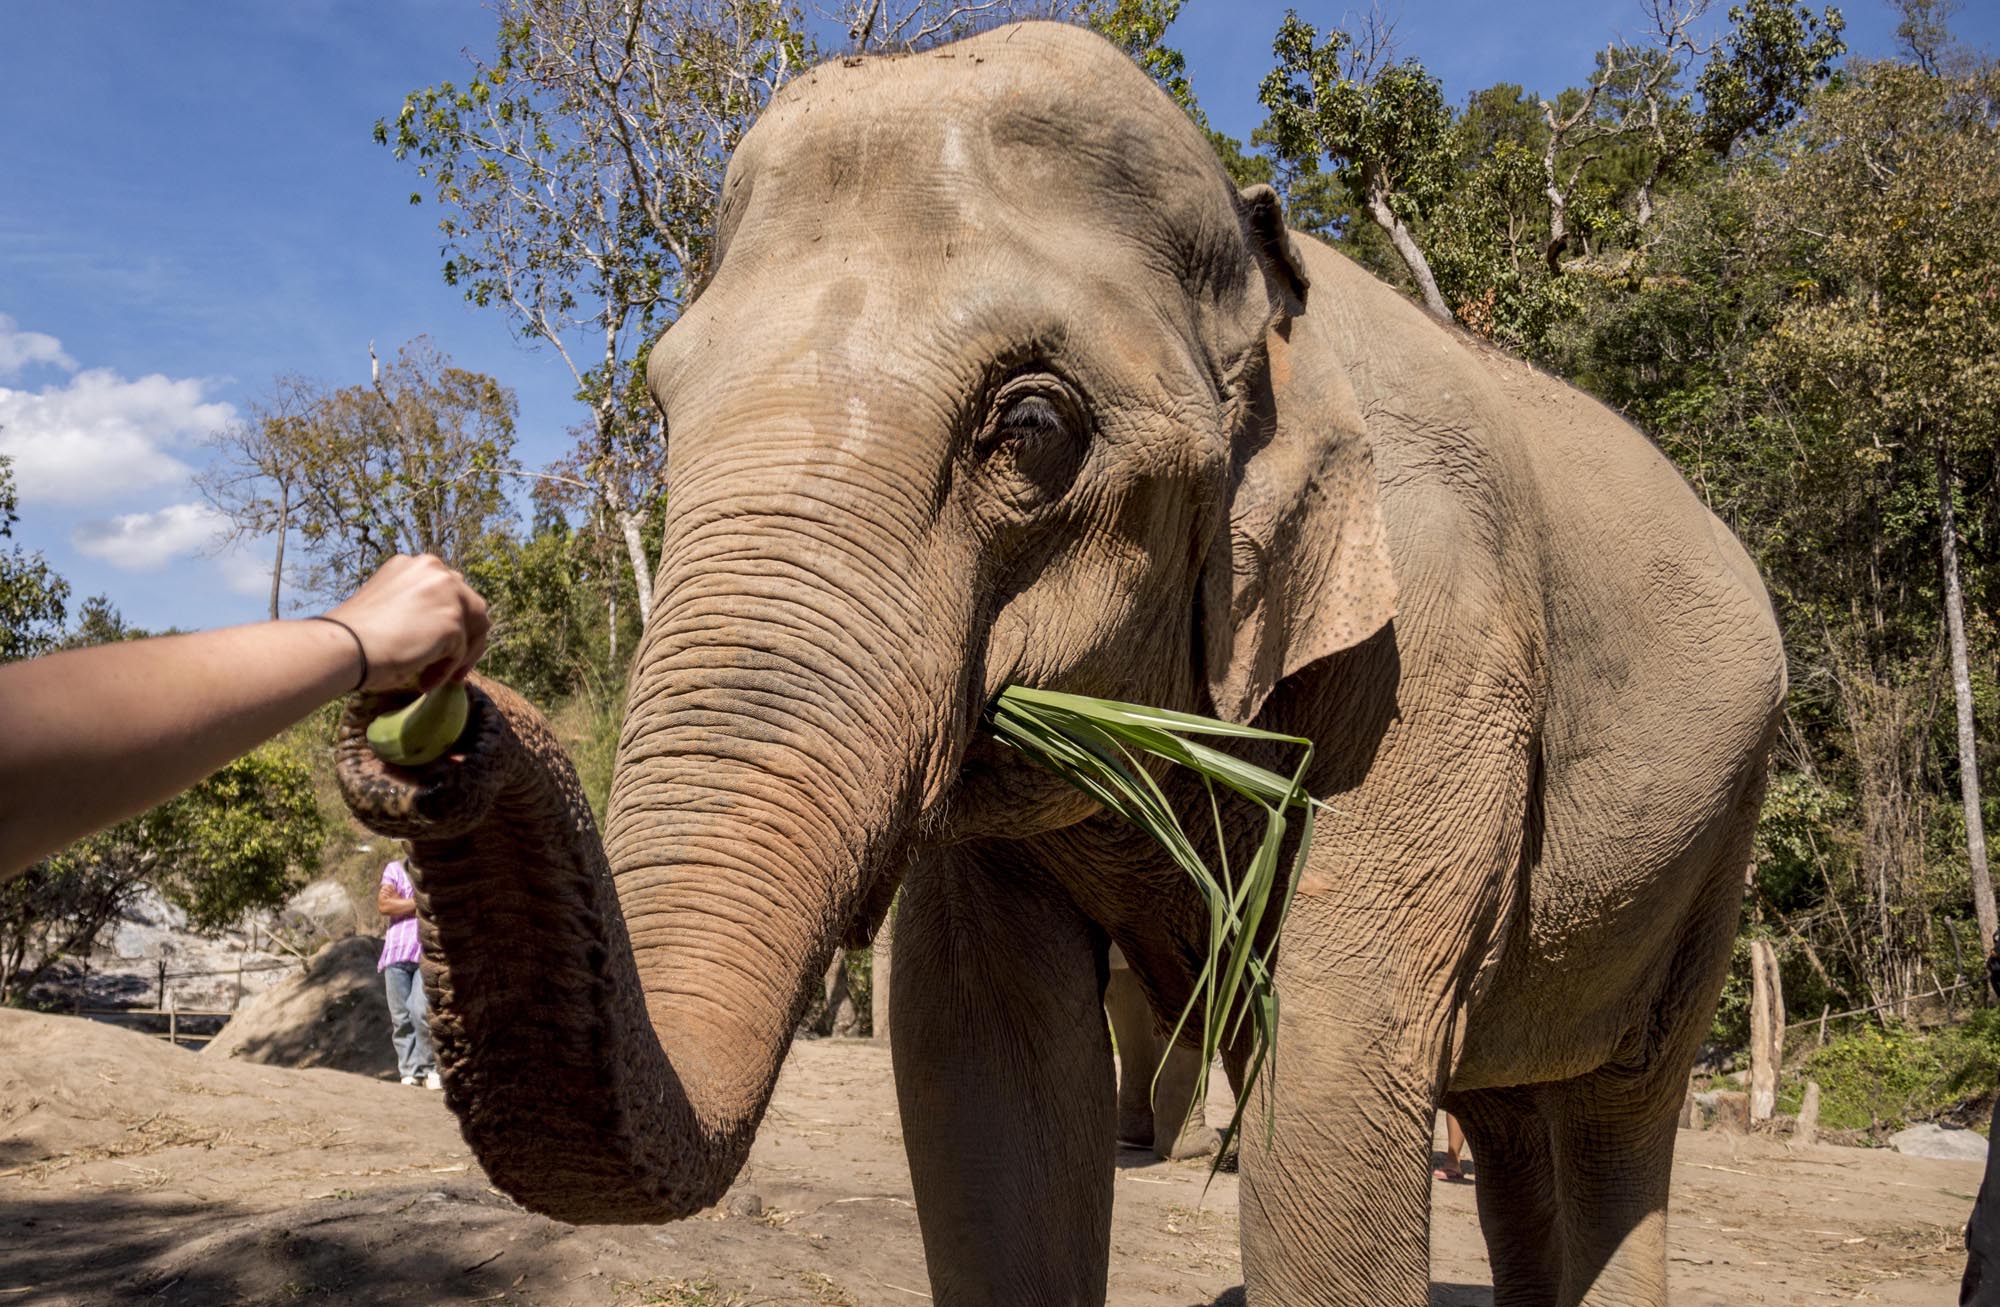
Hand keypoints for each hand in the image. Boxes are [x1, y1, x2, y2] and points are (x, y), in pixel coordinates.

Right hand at [325, 555, 489, 691]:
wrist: (343, 646)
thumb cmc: (355, 634)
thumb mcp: (390, 607)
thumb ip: (418, 608)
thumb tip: (441, 630)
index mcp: (416, 565)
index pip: (451, 591)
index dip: (451, 621)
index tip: (440, 647)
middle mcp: (435, 570)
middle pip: (472, 606)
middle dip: (465, 639)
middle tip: (452, 669)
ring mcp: (447, 593)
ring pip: (473, 630)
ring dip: (458, 658)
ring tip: (431, 678)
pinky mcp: (453, 621)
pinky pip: (460, 653)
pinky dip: (445, 671)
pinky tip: (424, 682)